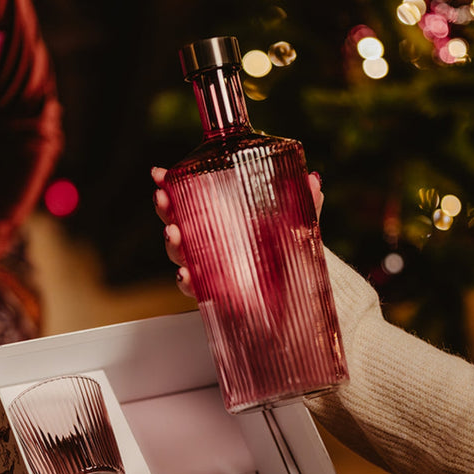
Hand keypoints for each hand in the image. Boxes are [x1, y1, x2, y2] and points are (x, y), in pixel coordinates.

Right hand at [151, 167, 324, 299]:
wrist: (302, 298)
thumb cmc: (292, 258)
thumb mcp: (299, 227)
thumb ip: (305, 204)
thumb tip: (314, 180)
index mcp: (223, 222)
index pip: (190, 200)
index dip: (171, 187)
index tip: (160, 174)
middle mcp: (211, 245)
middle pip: (177, 225)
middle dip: (165, 211)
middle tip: (163, 200)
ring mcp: (211, 270)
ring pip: (181, 256)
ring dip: (172, 244)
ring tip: (173, 234)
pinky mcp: (217, 295)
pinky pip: (195, 289)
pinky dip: (188, 283)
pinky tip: (187, 275)